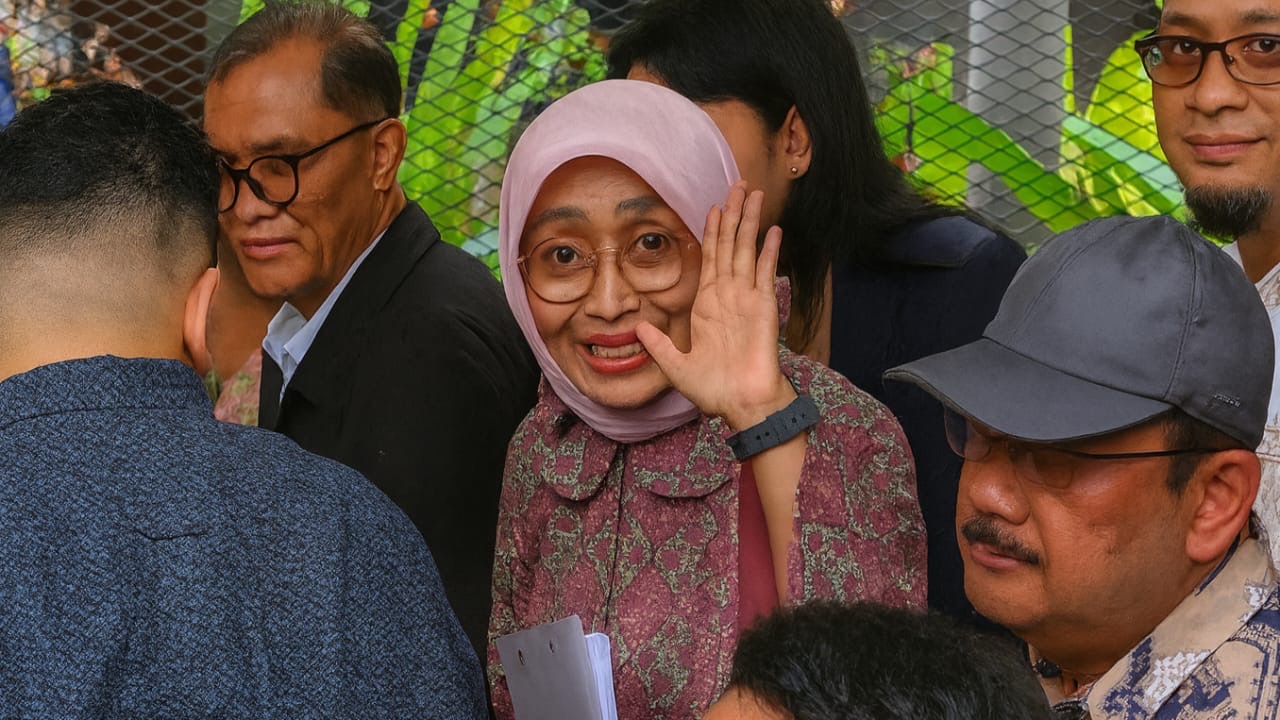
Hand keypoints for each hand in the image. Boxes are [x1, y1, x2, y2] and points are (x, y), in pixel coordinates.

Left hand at [636, 183, 795, 430]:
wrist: (741, 404)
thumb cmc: (713, 390)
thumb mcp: (676, 366)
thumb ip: (659, 345)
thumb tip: (639, 329)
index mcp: (707, 305)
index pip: (709, 259)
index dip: (711, 232)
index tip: (712, 207)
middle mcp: (728, 296)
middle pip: (729, 245)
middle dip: (732, 214)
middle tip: (737, 184)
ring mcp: (747, 299)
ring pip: (746, 250)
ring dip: (750, 221)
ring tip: (753, 193)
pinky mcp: (763, 307)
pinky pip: (765, 273)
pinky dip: (768, 250)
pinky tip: (773, 229)